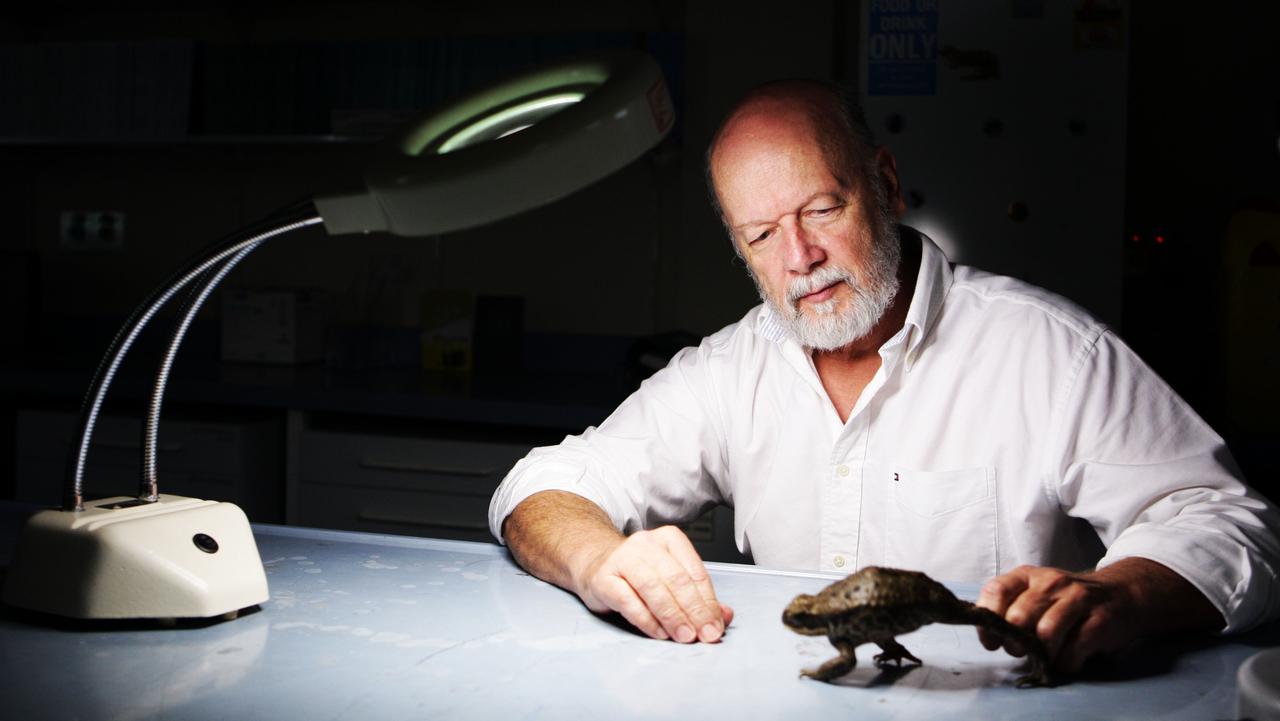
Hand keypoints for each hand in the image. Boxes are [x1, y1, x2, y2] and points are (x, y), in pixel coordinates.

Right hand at [573, 525, 733, 642]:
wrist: (594, 563)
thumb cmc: (637, 573)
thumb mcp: (670, 578)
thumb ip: (698, 596)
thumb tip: (724, 616)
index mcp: (669, 539)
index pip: (695, 572)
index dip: (709, 602)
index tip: (716, 625)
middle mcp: (646, 545)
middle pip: (676, 579)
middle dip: (695, 611)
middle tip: (706, 634)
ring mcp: (622, 559)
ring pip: (653, 588)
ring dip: (673, 616)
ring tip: (685, 636)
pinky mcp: (603, 578)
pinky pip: (628, 601)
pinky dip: (647, 619)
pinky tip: (659, 633)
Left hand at [975, 564, 1137, 671]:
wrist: (1121, 593)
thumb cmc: (1067, 600)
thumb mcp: (1035, 594)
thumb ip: (1011, 608)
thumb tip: (990, 635)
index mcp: (1027, 575)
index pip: (995, 591)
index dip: (987, 621)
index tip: (991, 641)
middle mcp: (1050, 581)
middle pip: (1019, 617)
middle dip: (1015, 643)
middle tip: (1021, 652)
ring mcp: (1077, 597)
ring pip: (1046, 633)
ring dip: (1042, 654)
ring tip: (1046, 657)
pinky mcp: (1100, 618)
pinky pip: (1074, 649)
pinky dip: (1066, 662)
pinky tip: (1069, 659)